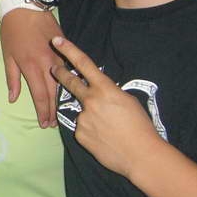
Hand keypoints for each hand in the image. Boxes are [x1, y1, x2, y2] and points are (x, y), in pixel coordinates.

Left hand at [0, 9, 61, 126]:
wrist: (26, 7)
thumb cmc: (13, 32)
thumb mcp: (8, 56)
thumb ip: (12, 79)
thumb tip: (13, 99)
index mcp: (31, 67)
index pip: (40, 95)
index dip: (43, 111)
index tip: (45, 124)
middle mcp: (48, 64)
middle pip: (54, 93)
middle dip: (54, 110)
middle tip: (54, 124)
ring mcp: (58, 56)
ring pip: (63, 83)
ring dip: (62, 99)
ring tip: (60, 113)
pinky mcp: (64, 49)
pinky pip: (68, 69)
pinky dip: (68, 82)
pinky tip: (69, 91)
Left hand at [49, 36, 164, 178]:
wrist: (141, 155)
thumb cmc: (141, 127)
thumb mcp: (128, 102)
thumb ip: (109, 94)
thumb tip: (99, 94)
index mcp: (105, 89)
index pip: (84, 64)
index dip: (68, 50)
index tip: (56, 41)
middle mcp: (90, 101)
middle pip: (70, 82)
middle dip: (60, 74)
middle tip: (55, 69)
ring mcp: (82, 118)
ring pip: (82, 113)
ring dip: (91, 118)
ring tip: (110, 130)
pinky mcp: (79, 134)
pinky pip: (83, 129)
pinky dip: (92, 132)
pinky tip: (105, 140)